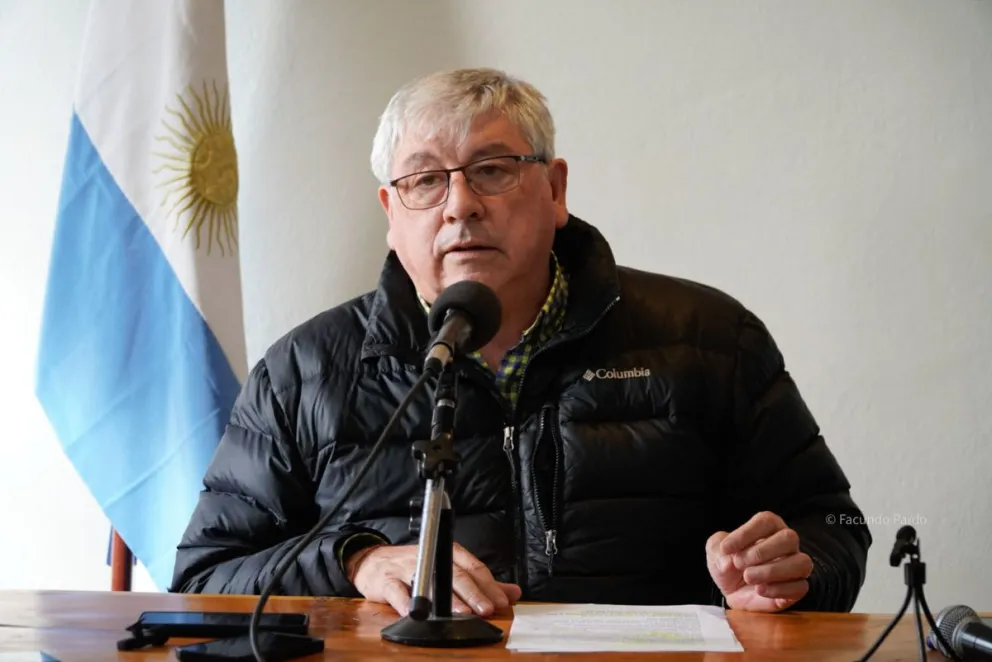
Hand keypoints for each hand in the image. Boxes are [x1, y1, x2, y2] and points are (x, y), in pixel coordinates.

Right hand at [345, 543, 521, 617]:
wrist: (372, 561)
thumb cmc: (413, 567)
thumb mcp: (448, 569)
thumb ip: (481, 583)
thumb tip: (512, 592)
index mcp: (447, 553)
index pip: (473, 567)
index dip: (488, 585)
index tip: (502, 601)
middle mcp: (430, 557)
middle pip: (455, 574)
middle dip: (473, 593)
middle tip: (487, 609)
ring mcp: (407, 568)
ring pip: (431, 583)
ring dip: (446, 599)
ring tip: (461, 613)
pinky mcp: (387, 580)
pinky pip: (398, 592)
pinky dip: (408, 604)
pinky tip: (420, 615)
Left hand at [706, 511, 812, 611]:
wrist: (733, 592)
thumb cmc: (729, 563)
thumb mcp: (715, 551)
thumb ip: (716, 548)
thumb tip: (727, 562)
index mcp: (768, 527)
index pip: (766, 521)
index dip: (745, 534)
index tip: (726, 549)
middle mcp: (786, 544)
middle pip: (789, 538)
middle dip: (761, 552)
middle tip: (739, 563)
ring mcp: (795, 566)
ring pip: (801, 562)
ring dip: (771, 571)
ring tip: (748, 577)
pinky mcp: (797, 588)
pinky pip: (800, 587)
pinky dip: (778, 589)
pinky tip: (759, 590)